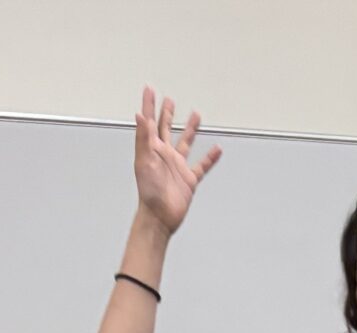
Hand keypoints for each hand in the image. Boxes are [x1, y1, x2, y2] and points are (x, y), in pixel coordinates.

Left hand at [132, 88, 220, 234]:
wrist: (160, 217)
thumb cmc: (149, 192)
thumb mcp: (144, 161)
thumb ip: (143, 137)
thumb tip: (139, 115)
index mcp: (152, 148)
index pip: (150, 121)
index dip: (149, 104)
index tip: (150, 89)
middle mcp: (165, 155)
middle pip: (166, 128)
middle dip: (167, 114)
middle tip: (169, 100)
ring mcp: (177, 166)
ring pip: (185, 142)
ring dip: (190, 129)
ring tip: (196, 115)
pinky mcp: (189, 179)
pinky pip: (202, 165)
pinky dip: (210, 158)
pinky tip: (217, 150)